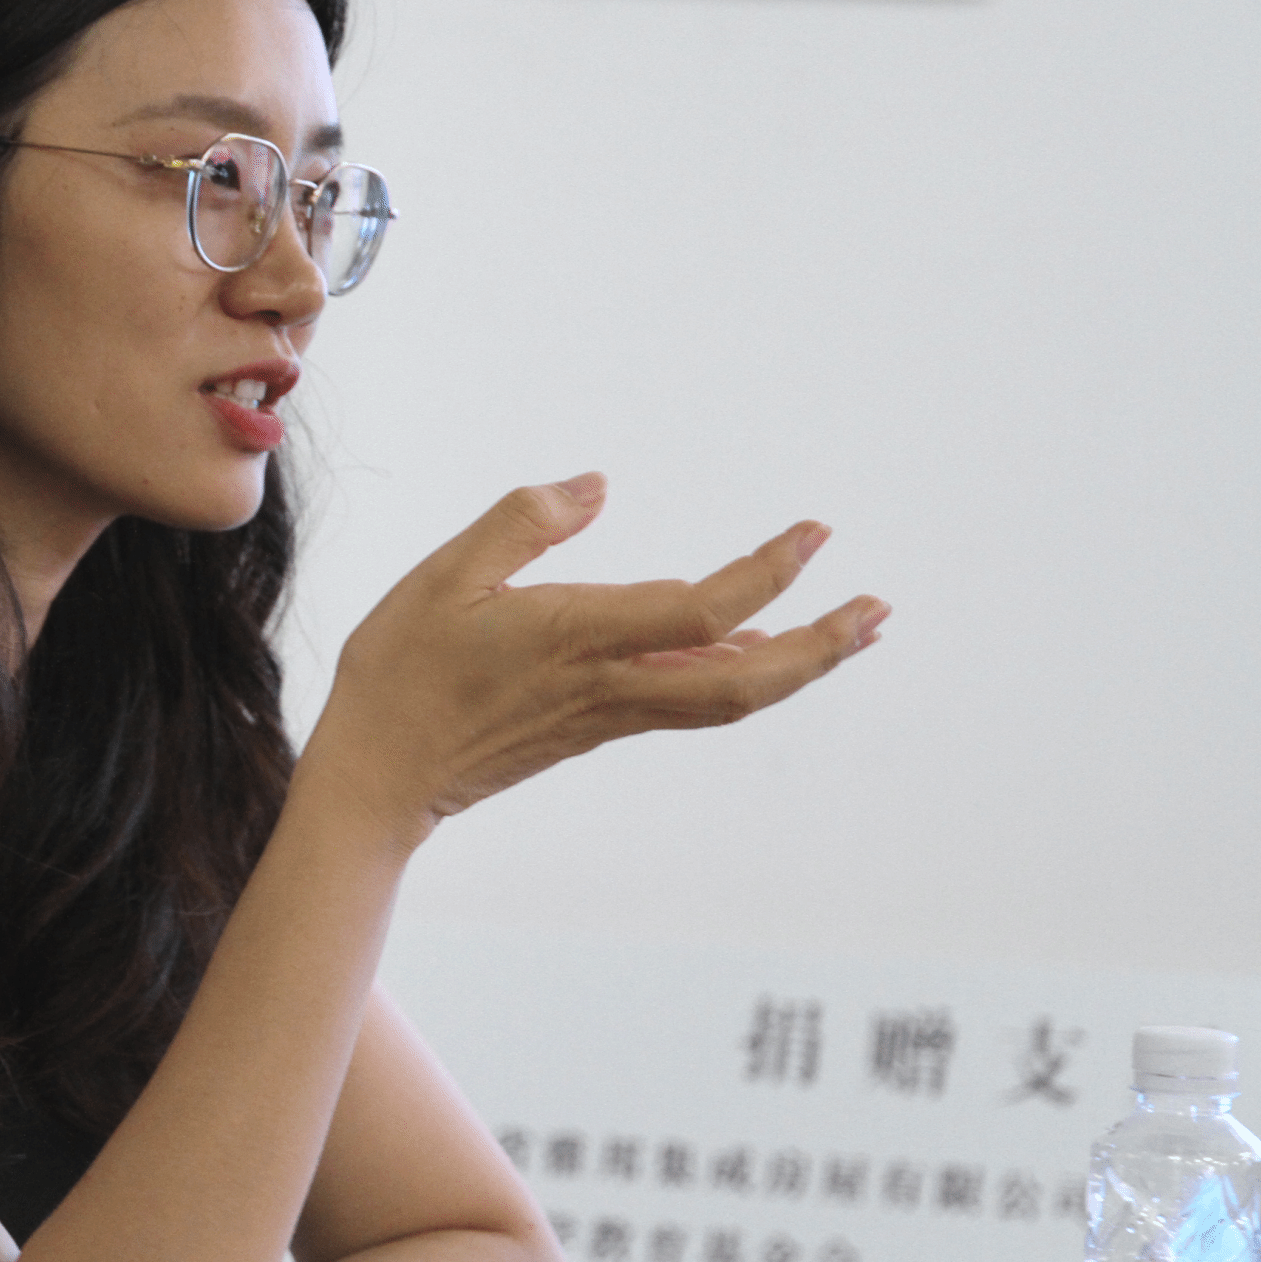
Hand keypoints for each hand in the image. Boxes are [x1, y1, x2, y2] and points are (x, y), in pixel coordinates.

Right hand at [301, 473, 888, 837]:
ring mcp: (610, 713)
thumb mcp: (444, 575)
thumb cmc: (401, 671)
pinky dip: (745, 675)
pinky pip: (693, 702)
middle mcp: (610, 684)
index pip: (704, 612)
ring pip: (729, 699)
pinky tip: (757, 652)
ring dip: (797, 666)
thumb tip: (597, 485)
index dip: (769, 574)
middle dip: (820, 647)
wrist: (380, 777)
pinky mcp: (599, 725)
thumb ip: (523, 523)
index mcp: (577, 638)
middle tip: (880, 608)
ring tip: (848, 629)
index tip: (816, 534)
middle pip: (747, 683)